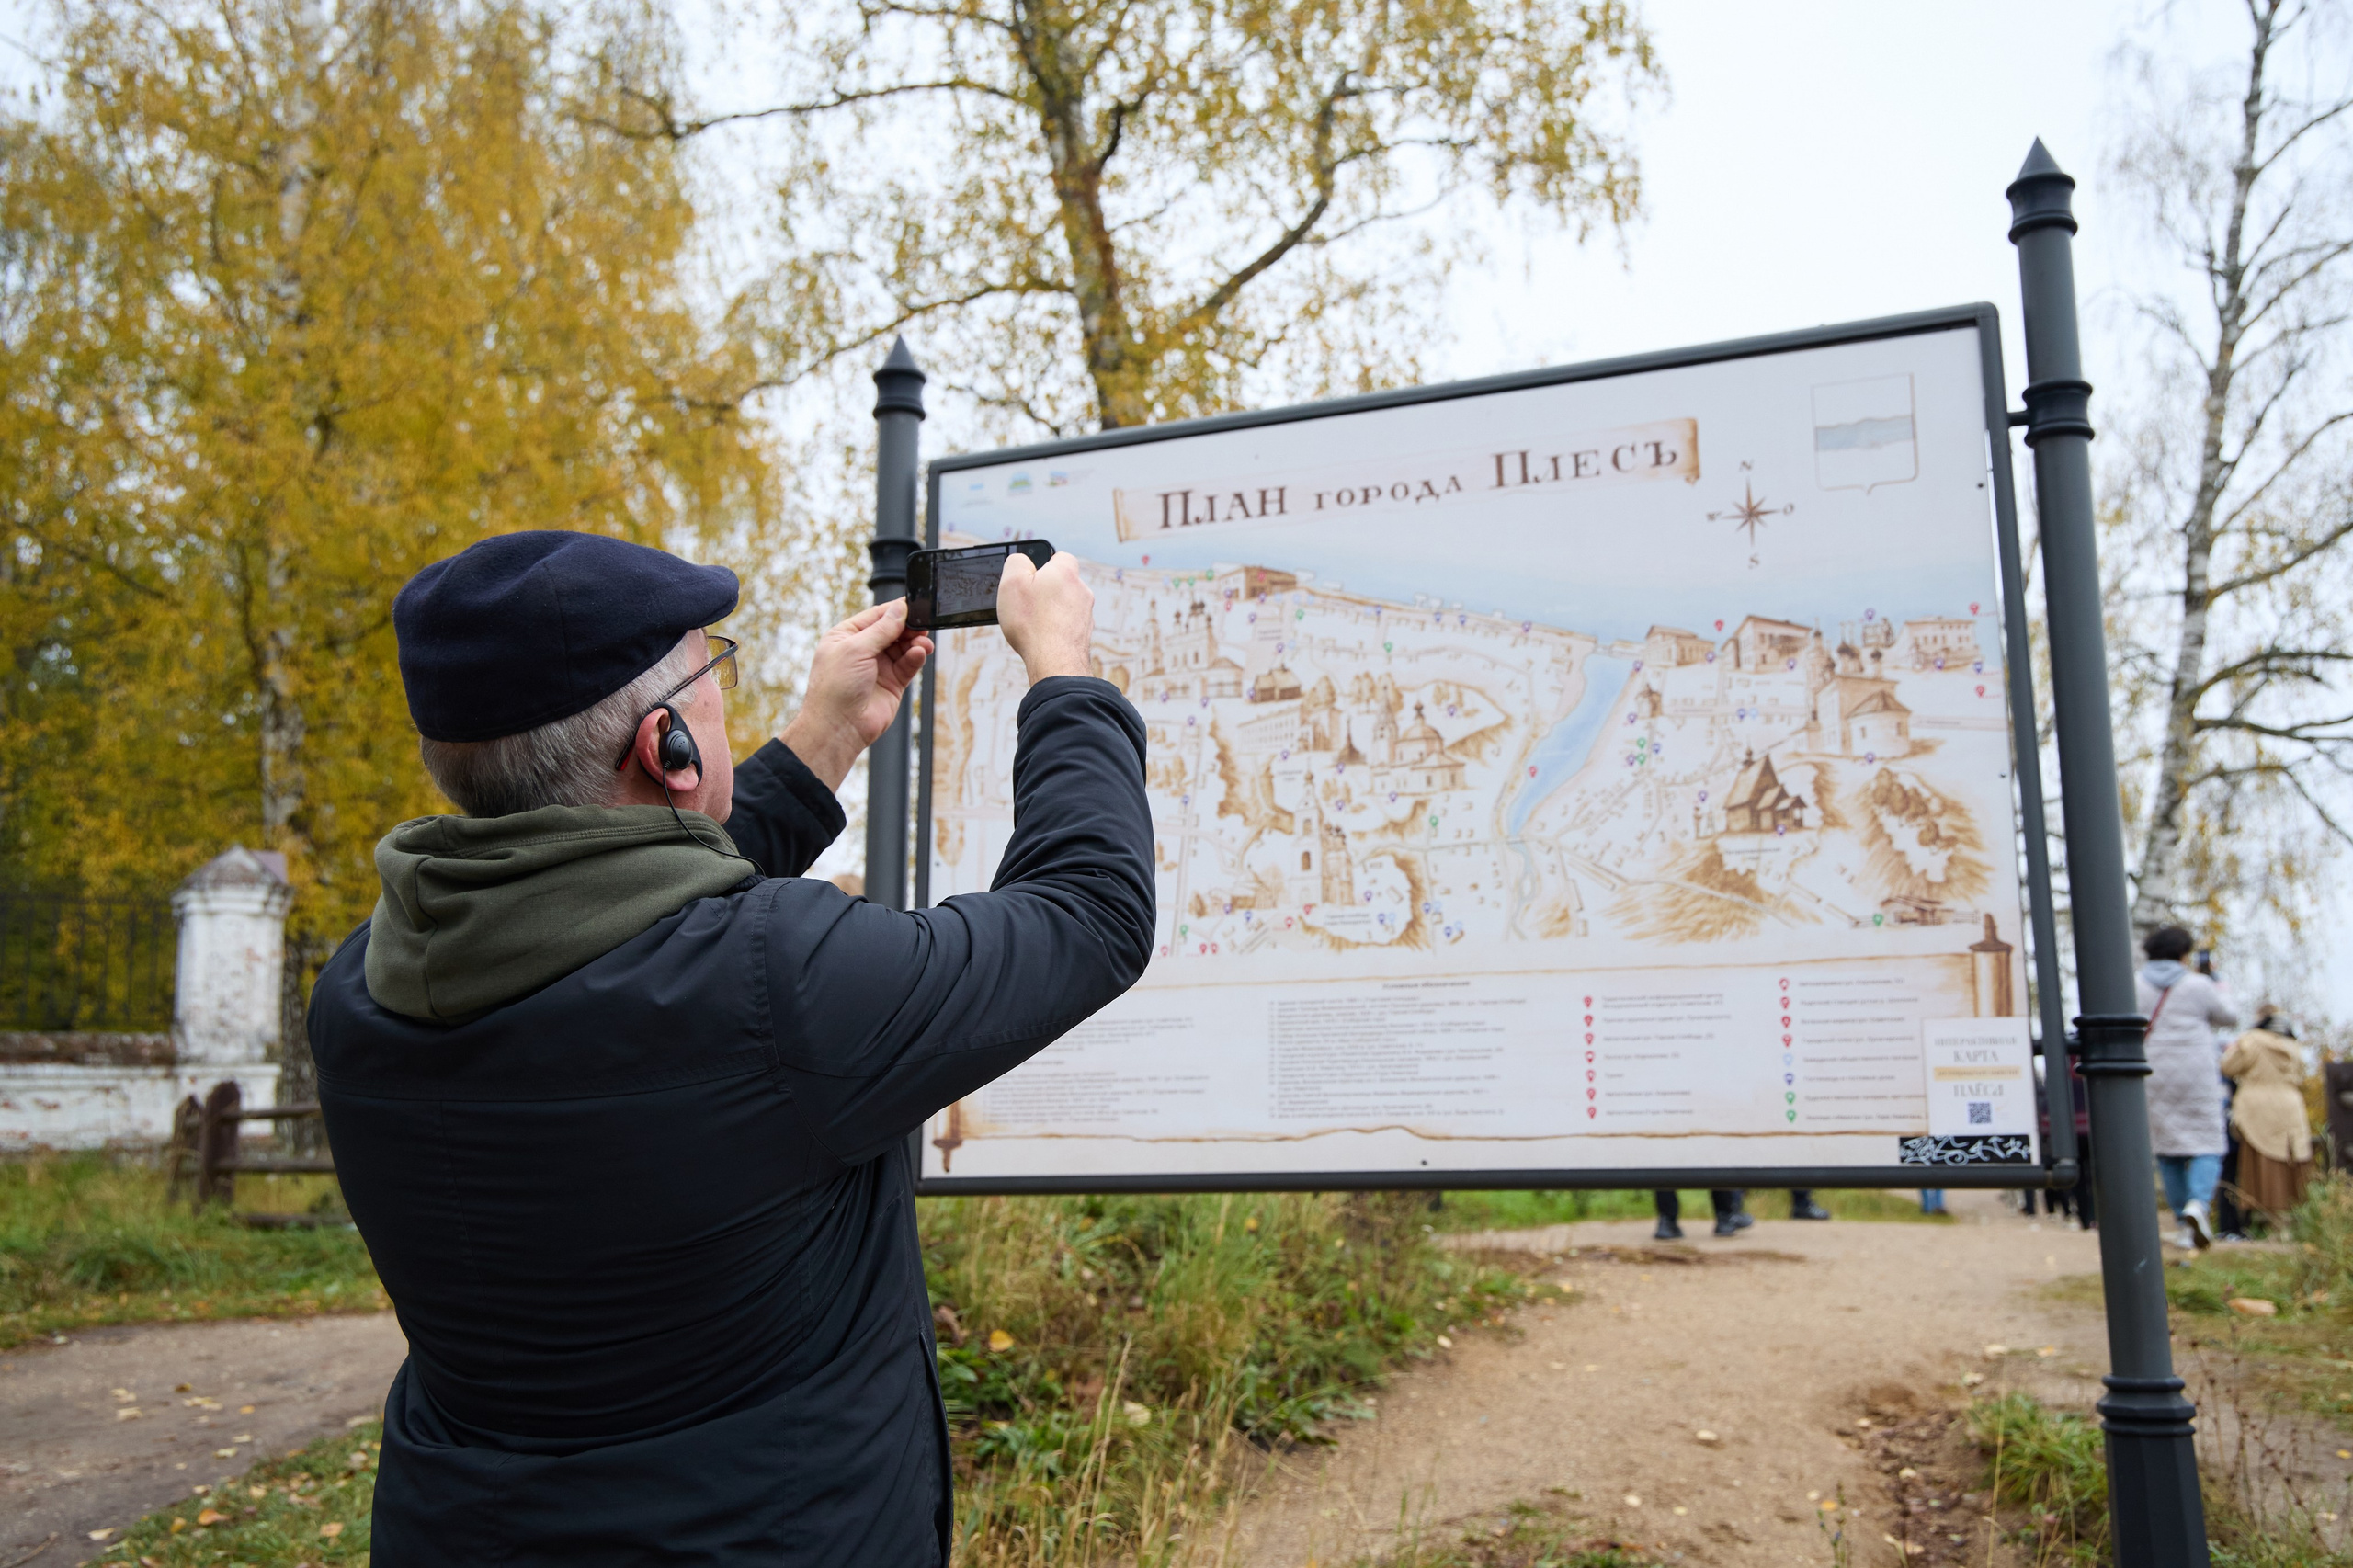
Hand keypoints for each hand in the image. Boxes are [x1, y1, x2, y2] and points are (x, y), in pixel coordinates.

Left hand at [780, 599, 931, 790]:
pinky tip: (920, 654)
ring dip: (915, 642)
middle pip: (892, 630)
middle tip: (923, 624)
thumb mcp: (856, 649)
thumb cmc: (835, 687)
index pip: (875, 616)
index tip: (914, 606)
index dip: (894, 610)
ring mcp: (878, 667)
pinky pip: (908, 665)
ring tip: (924, 643)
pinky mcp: (892, 683)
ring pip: (903, 647)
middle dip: (908, 627)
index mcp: (846, 636)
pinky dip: (916, 658)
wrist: (838, 727)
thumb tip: (899, 608)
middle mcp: (862, 650)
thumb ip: (881, 628)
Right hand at [996, 553, 1093, 683]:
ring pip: (1065, 606)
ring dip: (1051, 611)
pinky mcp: (1084, 635)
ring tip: (1033, 624)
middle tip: (1027, 604)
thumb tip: (1022, 560)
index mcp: (1066, 573)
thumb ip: (1016, 563)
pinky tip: (1043, 639)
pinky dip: (1056, 629)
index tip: (1030, 579)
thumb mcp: (1012, 583)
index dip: (1043, 565)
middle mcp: (1081, 591)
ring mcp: (1086, 614)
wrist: (1055, 662)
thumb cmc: (1032, 622)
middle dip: (1045, 591)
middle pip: (1061, 583)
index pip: (1060, 557)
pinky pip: (1067, 626)